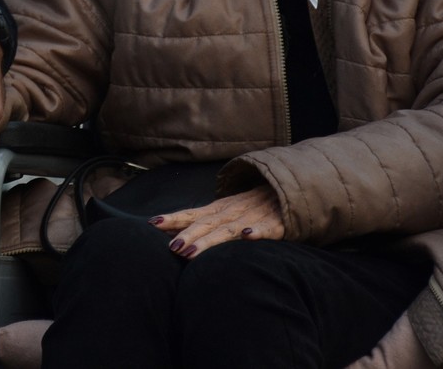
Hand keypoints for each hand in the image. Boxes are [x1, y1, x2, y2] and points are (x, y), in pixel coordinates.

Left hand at [149, 186, 286, 258]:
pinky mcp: (276, 225)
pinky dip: (258, 233)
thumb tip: (168, 230)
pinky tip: (248, 237)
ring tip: (192, 252)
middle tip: (172, 248)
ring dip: (210, 240)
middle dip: (189, 235)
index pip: (193, 214)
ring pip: (229, 230)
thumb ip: (200, 220)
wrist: (289, 190)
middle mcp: (233, 212)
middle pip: (207, 224)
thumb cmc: (251, 205)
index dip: (174, 219)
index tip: (153, 223)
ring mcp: (253, 218)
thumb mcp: (224, 210)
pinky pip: (266, 229)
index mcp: (220, 209)